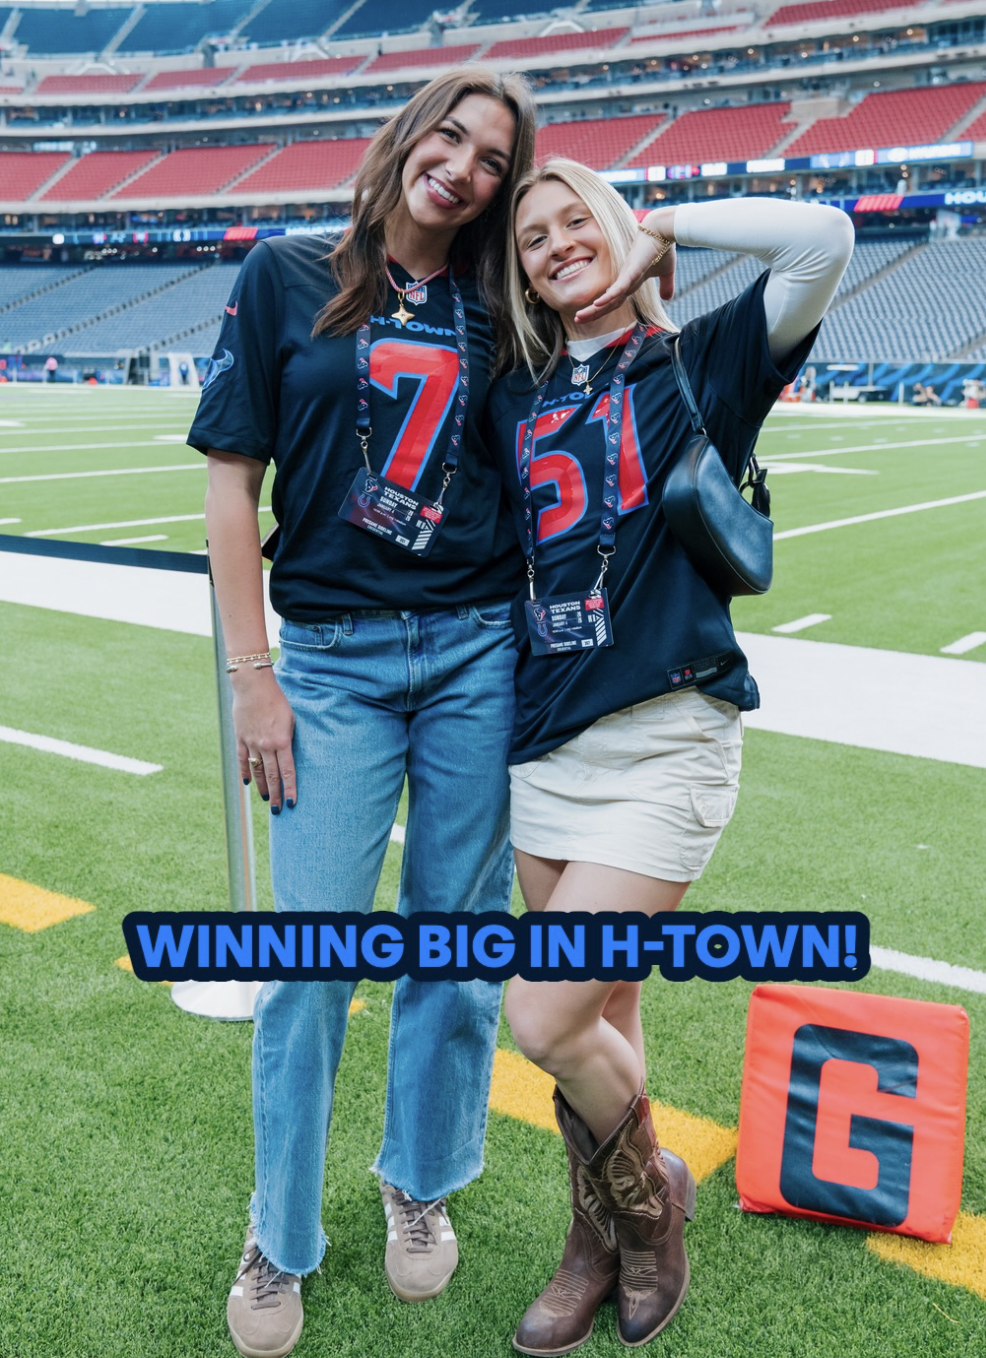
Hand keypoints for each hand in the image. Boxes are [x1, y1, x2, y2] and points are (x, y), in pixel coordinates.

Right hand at [233, 670, 296, 812]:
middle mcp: (266, 745)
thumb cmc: (276, 700)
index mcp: (282, 741)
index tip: (292, 803)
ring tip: (265, 800)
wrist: (253, 686)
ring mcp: (251, 743)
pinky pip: (242, 760)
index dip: (290, 789)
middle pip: (272, 776)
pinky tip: (248, 784)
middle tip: (277, 810)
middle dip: (275, 795)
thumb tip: (289, 755)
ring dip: (262, 787)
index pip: (287, 772)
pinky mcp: (240, 738)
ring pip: (257, 772)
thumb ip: (289, 739)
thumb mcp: (290, 719)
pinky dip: (245, 773)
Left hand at [574, 216, 675, 325]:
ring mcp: (627, 275)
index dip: (602, 310)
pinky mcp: (632, 270)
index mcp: (631, 282)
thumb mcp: (666, 272)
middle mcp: (625, 280)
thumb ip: (666, 285)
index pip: (614, 300)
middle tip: (577, 319)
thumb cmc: (663, 248)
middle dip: (591, 312)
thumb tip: (667, 298)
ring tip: (579, 316)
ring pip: (608, 297)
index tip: (590, 317)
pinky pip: (619, 286)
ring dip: (594, 309)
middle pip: (606, 301)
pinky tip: (597, 304)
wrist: (663, 230)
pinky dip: (609, 296)